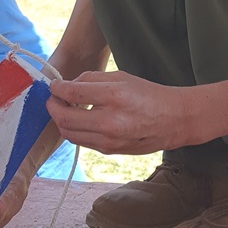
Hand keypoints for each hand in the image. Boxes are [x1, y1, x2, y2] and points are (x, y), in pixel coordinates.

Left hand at [47, 71, 192, 153]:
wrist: (175, 120)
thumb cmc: (150, 95)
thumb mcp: (122, 77)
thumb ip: (92, 79)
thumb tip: (67, 85)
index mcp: (114, 97)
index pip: (72, 93)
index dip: (57, 89)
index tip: (54, 86)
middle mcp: (110, 121)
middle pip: (64, 118)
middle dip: (53, 106)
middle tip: (53, 98)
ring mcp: (109, 140)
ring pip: (69, 133)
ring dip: (61, 120)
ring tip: (65, 109)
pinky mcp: (109, 151)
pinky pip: (81, 141)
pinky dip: (74, 130)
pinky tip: (79, 120)